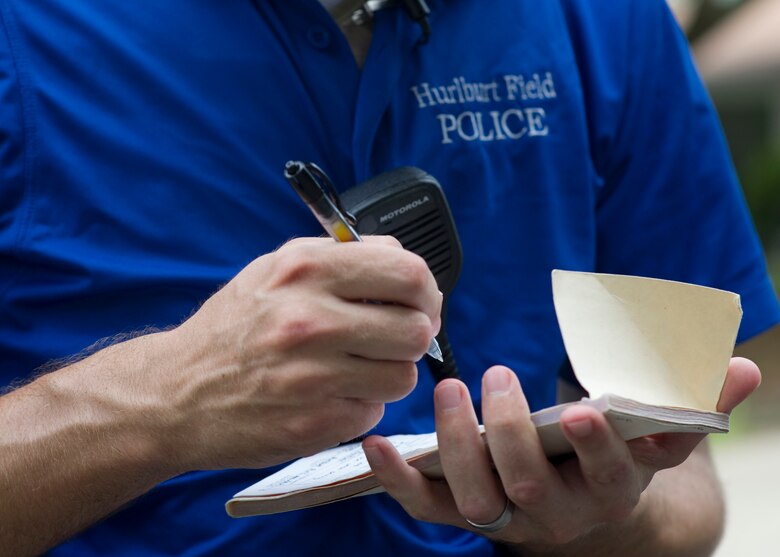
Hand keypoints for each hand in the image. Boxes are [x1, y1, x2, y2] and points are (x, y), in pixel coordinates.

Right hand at [154, 236, 440, 471]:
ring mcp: (311, 376)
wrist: (175, 393)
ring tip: (357, 367)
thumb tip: (401, 259)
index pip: (408, 273)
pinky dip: (361, 403)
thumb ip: (342, 258)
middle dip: (413, 334)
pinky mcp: (313, 423)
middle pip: (415, 328)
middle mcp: (308, 319)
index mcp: (304, 270)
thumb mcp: (275, 270)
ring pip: (403, 376)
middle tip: (393, 338)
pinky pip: (373, 411)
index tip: (420, 301)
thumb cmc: (234, 329)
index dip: (425, 290)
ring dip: (389, 373)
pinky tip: (330, 394)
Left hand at [362, 358, 759, 546]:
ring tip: (451, 390)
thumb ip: (697, 398)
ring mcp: (507, 516)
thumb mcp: (658, 430)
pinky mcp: (464, 510)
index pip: (609, 476)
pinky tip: (378, 443)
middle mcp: (558, 514)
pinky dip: (398, 479)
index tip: (584, 410)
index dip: (598, 447)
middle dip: (510, 431)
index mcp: (611, 489)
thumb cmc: (613, 456)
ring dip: (458, 444)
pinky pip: (428, 506)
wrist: (578, 506)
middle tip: (497, 375)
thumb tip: (745, 368)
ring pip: (477, 497)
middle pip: (529, 485)